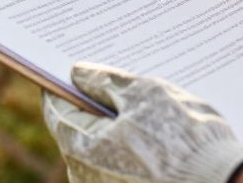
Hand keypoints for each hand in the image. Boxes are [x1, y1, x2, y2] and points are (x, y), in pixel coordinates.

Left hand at [42, 62, 242, 182]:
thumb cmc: (185, 139)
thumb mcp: (145, 94)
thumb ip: (105, 82)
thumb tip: (78, 73)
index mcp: (82, 148)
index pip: (57, 111)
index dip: (61, 86)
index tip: (66, 69)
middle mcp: (86, 176)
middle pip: (78, 131)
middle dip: (91, 105)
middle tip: (109, 79)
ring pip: (101, 149)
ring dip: (114, 126)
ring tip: (140, 101)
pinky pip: (121, 164)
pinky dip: (130, 146)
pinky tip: (154, 130)